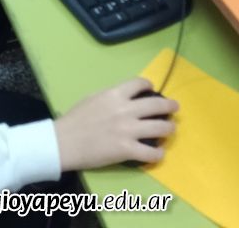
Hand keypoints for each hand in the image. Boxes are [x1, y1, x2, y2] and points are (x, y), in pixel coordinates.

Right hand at [54, 78, 177, 170]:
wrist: (64, 142)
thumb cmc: (74, 119)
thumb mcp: (93, 98)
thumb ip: (111, 98)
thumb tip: (123, 99)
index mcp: (115, 94)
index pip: (139, 84)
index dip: (149, 86)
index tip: (152, 89)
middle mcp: (126, 110)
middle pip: (156, 105)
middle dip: (169, 106)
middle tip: (175, 108)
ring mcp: (128, 130)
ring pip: (160, 128)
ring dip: (168, 129)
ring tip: (170, 130)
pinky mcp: (127, 150)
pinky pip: (151, 153)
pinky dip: (158, 154)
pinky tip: (158, 154)